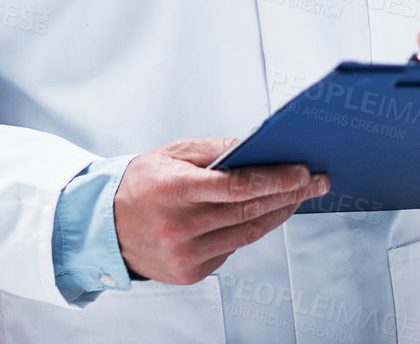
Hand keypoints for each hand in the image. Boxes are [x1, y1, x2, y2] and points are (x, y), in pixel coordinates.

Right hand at [112, 137, 330, 284]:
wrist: (104, 227)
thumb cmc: (140, 184)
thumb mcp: (173, 154)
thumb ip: (215, 150)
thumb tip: (256, 147)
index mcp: (175, 190)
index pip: (238, 186)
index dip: (276, 179)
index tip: (303, 171)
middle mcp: (180, 227)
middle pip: (249, 211)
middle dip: (289, 194)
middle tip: (315, 181)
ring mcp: (185, 255)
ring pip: (248, 233)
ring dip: (278, 213)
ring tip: (299, 196)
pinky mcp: (190, 273)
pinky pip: (232, 248)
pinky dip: (251, 229)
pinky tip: (264, 213)